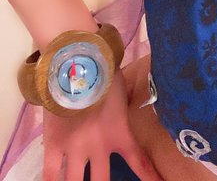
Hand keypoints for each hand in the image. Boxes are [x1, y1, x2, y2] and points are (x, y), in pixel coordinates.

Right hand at [42, 69, 162, 180]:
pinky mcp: (54, 143)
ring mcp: (74, 148)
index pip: (139, 161)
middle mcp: (98, 147)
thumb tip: (140, 100)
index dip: (150, 176)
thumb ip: (125, 106)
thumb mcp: (122, 91)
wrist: (79, 62)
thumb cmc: (105, 72)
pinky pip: (50, 173)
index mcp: (119, 132)